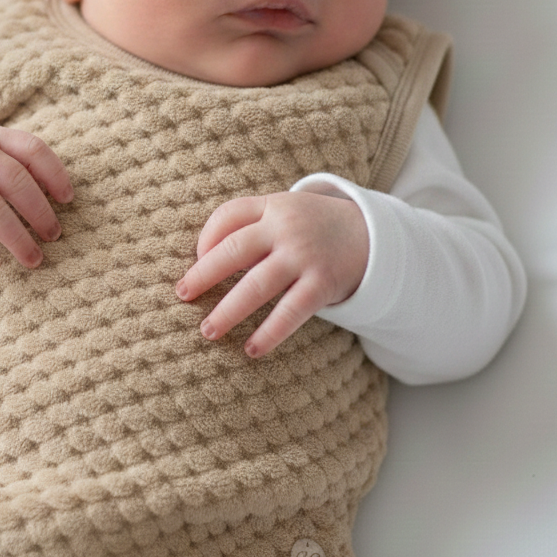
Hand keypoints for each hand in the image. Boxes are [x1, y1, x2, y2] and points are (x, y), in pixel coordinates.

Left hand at [175, 190, 368, 356]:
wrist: (373, 236)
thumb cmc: (312, 228)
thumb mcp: (284, 212)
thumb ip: (250, 224)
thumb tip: (201, 259)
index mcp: (272, 206)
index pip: (227, 217)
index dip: (204, 239)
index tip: (195, 262)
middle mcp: (286, 228)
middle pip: (233, 250)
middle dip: (203, 275)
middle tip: (182, 295)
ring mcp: (304, 256)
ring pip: (256, 286)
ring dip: (228, 311)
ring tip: (208, 331)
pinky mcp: (322, 284)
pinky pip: (289, 312)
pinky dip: (269, 333)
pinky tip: (251, 349)